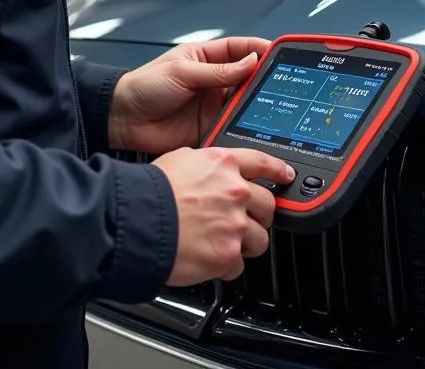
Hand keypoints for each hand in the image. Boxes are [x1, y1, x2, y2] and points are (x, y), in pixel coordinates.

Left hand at [108, 37, 270, 153]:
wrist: (123, 120)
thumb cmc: (144, 86)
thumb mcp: (182, 71)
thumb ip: (217, 71)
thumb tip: (250, 61)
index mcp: (206, 58)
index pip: (240, 49)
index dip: (260, 50)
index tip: (279, 53)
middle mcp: (213, 81)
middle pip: (248, 79)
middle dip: (264, 80)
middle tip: (283, 85)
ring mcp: (213, 105)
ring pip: (244, 105)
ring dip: (256, 107)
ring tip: (272, 108)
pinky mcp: (209, 128)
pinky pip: (232, 127)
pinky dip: (244, 129)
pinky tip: (254, 130)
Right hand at [153, 146, 294, 285]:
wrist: (138, 220)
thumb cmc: (151, 191)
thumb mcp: (181, 159)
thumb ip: (206, 165)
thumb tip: (211, 173)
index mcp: (223, 164)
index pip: (262, 162)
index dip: (278, 170)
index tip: (285, 175)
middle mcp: (235, 191)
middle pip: (268, 205)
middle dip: (259, 215)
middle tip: (242, 220)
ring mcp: (235, 224)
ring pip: (260, 239)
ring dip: (245, 243)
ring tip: (223, 243)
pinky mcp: (228, 255)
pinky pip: (238, 265)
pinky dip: (226, 265)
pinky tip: (209, 258)